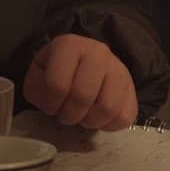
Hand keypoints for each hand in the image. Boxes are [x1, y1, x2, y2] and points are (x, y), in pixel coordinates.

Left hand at [23, 33, 137, 130]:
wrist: (87, 62)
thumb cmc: (59, 71)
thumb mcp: (39, 74)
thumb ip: (36, 88)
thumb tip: (49, 104)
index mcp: (70, 45)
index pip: (57, 84)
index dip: (50, 104)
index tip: (51, 106)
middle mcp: (98, 52)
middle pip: (82, 97)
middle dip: (69, 115)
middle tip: (66, 115)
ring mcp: (119, 69)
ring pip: (107, 108)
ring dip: (90, 121)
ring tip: (83, 116)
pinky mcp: (132, 89)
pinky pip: (124, 117)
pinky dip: (109, 125)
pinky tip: (98, 117)